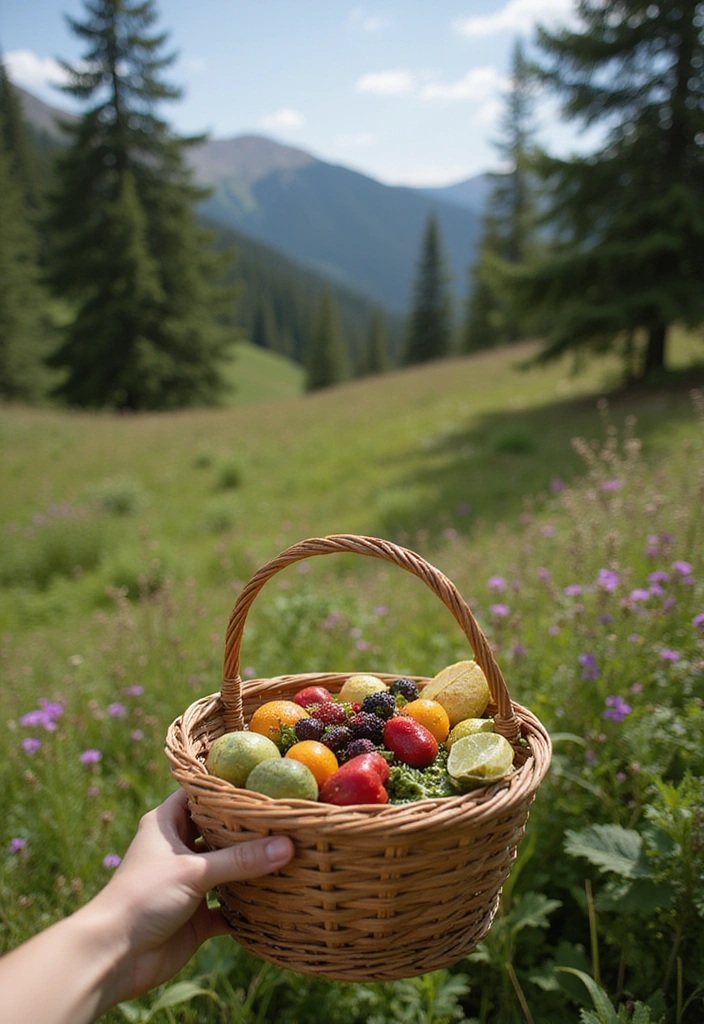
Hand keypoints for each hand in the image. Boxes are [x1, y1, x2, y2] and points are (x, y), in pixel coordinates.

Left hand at [94, 789, 294, 1002]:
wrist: (114, 956)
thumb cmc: (143, 897)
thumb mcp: (193, 871)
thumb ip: (240, 859)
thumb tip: (288, 845)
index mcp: (167, 824)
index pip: (199, 794)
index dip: (226, 787)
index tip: (261, 778)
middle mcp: (178, 849)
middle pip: (218, 831)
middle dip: (248, 829)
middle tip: (285, 817)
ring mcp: (189, 883)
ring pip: (226, 869)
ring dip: (251, 867)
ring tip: (290, 852)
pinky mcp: (196, 917)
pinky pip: (228, 908)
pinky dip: (248, 907)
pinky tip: (276, 900)